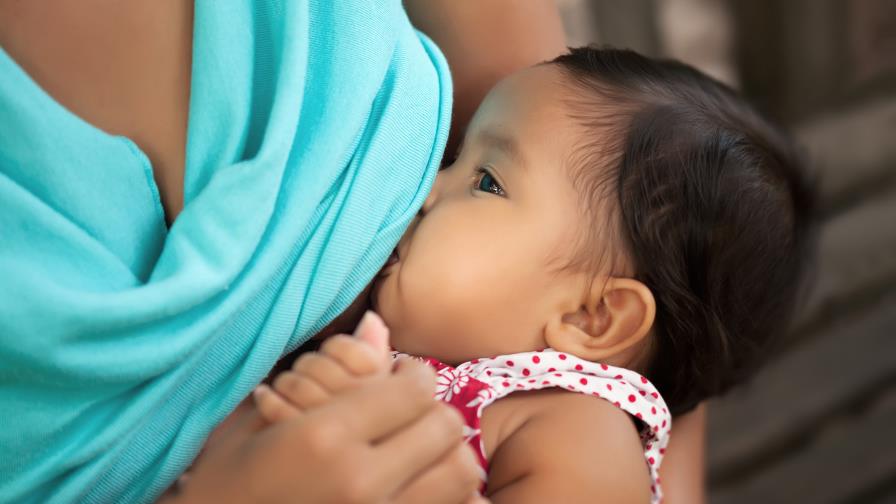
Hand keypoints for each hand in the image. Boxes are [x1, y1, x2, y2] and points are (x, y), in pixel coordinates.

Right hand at [177, 313, 486, 502]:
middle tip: (413, 413)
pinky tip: (422, 486)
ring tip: (421, 452)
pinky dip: (450, 497)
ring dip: (448, 455)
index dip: (414, 375)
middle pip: (444, 428)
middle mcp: (362, 481)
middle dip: (434, 412)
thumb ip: (324, 373)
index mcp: (325, 438)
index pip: (414, 389)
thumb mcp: (256, 422)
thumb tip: (376, 324)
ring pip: (460, 474)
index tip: (402, 376)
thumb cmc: (220, 485)